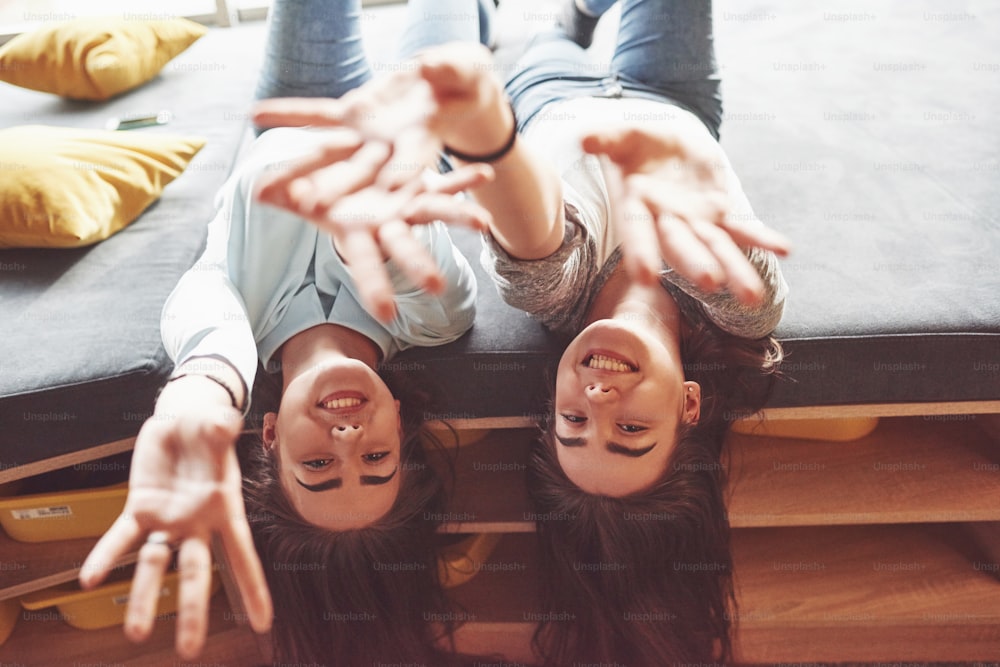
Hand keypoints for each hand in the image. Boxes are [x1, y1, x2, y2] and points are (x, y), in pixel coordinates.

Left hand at [79, 379, 271, 658]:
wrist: (183, 419)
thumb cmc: (209, 425)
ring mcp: (167, 520)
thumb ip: (222, 427)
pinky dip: (106, 557)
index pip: (242, 555)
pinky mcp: (140, 509)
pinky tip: (89, 579)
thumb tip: (224, 424)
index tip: (263, 623)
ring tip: (136, 634)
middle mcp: (197, 523)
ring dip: (145, 598)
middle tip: (189, 650)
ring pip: (155, 566)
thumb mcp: (218, 423)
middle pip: (196, 573)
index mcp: (224, 509)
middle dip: (193, 611)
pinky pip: (121, 538)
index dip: (253, 588)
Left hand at [252, 42, 510, 181]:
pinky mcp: (353, 114)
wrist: (448, 83)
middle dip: (335, 188)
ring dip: (297, 168)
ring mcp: (368, 133)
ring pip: (329, 152)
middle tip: (308, 204)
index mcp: (423, 140)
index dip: (403, 173)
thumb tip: (429, 65)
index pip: (413, 161)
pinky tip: (256, 114)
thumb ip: (450, 68)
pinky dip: (288, 114)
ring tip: (262, 185)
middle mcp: (390, 146)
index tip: (391, 189)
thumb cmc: (465, 79)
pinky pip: (316, 115)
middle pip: (361, 171)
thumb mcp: (465, 71)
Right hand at [255, 130, 493, 322]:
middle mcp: (385, 225)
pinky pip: (445, 182)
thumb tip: (256, 190)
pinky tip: (486, 173)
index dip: (374, 287)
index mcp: (356, 231)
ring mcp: (406, 206)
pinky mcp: (420, 186)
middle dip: (420, 266)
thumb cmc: (317, 187)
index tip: (385, 314)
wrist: (347, 172)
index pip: (364, 265)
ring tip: (483, 223)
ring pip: (434, 214)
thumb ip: (280, 188)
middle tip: (438, 288)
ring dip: (458, 218)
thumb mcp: (295, 186)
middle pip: (404, 249)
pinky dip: (463, 177)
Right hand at [582, 125, 790, 303]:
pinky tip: (784, 248)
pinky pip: (744, 229)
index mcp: (637, 207)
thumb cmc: (640, 145)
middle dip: (696, 264)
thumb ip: (607, 139)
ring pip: (716, 248)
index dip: (641, 252)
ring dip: (735, 271)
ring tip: (754, 296)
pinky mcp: (721, 215)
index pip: (637, 232)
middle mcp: (666, 222)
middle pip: (681, 246)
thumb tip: (584, 138)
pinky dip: (763, 238)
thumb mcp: (624, 137)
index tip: (645, 277)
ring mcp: (696, 222)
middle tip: (711, 283)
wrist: (666, 150)